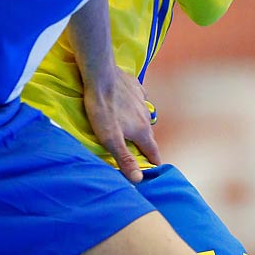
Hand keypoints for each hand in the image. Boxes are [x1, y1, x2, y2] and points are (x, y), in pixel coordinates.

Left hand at [82, 65, 160, 183]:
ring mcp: (141, 100)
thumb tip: (139, 180)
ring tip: (131, 130)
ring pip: (144, 117)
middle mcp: (145, 116)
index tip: (154, 170)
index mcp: (141, 130)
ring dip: (140, 125)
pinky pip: (139, 100)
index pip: (153, 152)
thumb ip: (125, 159)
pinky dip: (136, 106)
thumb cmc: (102, 109)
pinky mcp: (134, 87)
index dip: (153, 163)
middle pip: (148, 135)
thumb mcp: (110, 139)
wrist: (100, 74)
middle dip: (145, 145)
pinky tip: (129, 105)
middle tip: (138, 154)